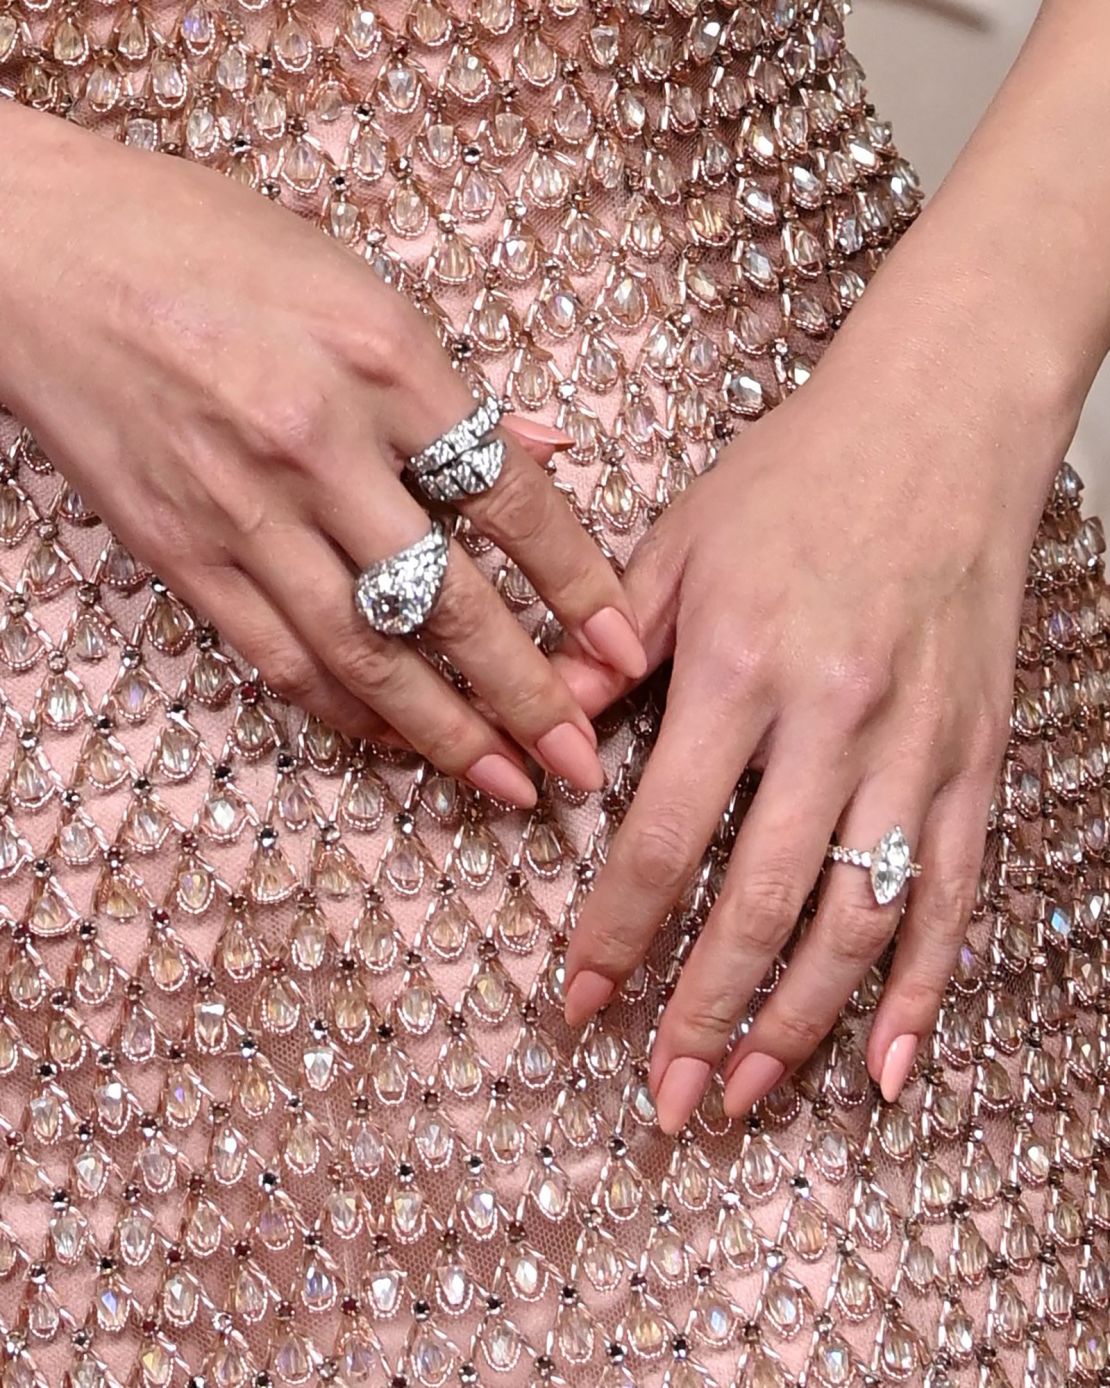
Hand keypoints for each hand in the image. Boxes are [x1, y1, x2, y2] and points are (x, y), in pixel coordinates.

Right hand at [0, 104, 645, 806]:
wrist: (38, 257)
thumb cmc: (201, 244)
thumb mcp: (349, 279)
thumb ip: (452, 383)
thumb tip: (545, 452)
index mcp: (383, 357)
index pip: (511, 500)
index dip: (580, 588)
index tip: (624, 651)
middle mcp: (320, 442)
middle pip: (450, 600)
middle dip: (528, 694)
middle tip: (581, 761)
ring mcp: (244, 507)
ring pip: (366, 652)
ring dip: (445, 731)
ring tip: (505, 783)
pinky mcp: (181, 553)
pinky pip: (278, 657)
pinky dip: (343, 710)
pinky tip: (394, 741)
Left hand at [552, 336, 1050, 1132]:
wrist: (941, 425)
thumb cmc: (798, 475)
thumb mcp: (678, 540)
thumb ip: (609, 644)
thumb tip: (546, 730)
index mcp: (739, 666)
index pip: (664, 836)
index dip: (616, 934)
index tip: (577, 1005)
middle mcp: (833, 720)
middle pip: (760, 902)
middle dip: (702, 1013)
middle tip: (663, 1097)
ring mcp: (916, 747)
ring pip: (858, 918)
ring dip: (800, 1022)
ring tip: (749, 1092)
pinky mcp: (974, 757)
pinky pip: (955, 892)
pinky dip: (925, 987)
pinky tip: (894, 1064)